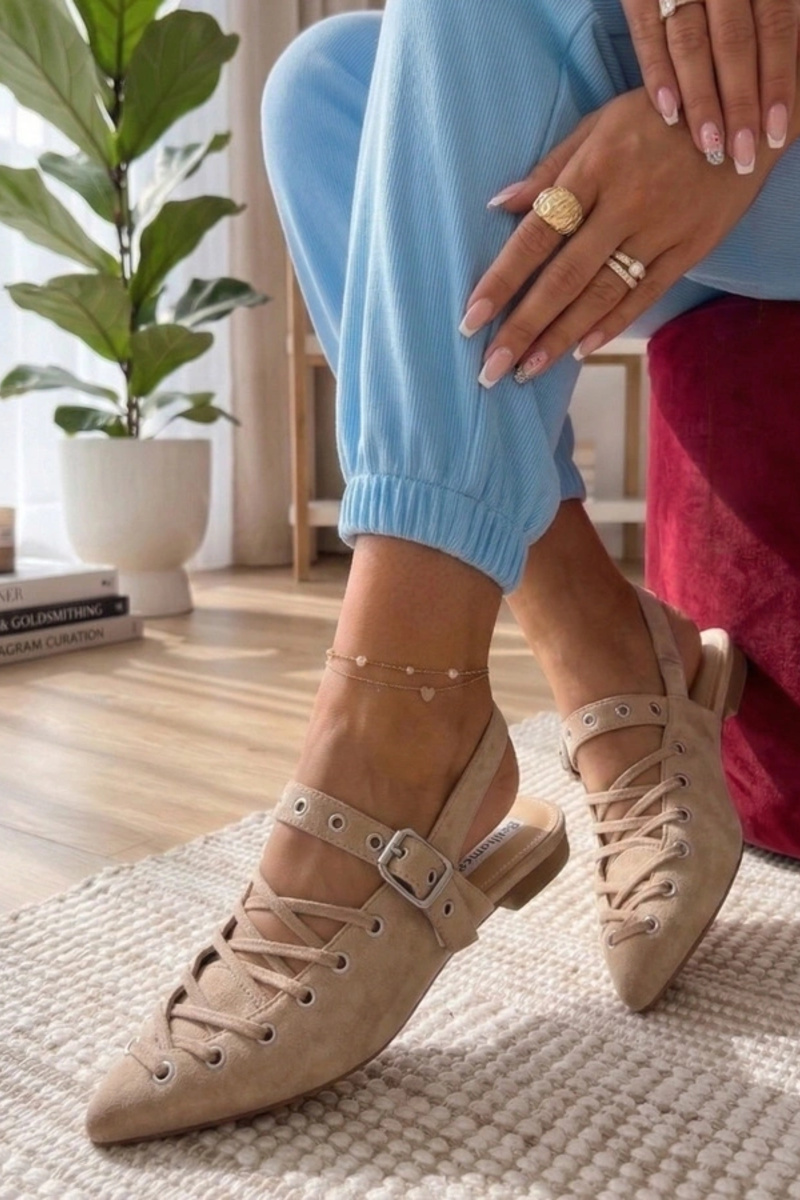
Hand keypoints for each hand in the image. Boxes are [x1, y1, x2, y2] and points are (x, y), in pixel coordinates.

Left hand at [460, 88, 781, 386]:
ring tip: (526, 371)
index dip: (502, 281)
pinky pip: (643, 294)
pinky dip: (610, 324)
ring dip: (559, 338)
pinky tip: (580, 351)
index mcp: (594, 171)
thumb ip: (550, 168)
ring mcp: (659, 232)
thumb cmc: (656, 117)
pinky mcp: (688, 249)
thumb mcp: (600, 123)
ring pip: (600, 295)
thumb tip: (500, 205)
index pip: (536, 236)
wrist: (740, 114)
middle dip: (522, 328)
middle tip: (490, 369)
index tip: (471, 320)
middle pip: (563, 278)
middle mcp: (623, 206)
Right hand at [622, 0, 798, 169]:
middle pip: (735, 42)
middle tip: (739, 154)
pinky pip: (647, 32)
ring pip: (692, 43)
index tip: (774, 131)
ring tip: (708, 146)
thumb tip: (793, 76)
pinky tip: (667, 113)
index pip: (776, 27)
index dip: (779, 81)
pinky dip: (656, 73)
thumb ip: (774, 24)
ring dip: (700, 99)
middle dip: (739, 102)